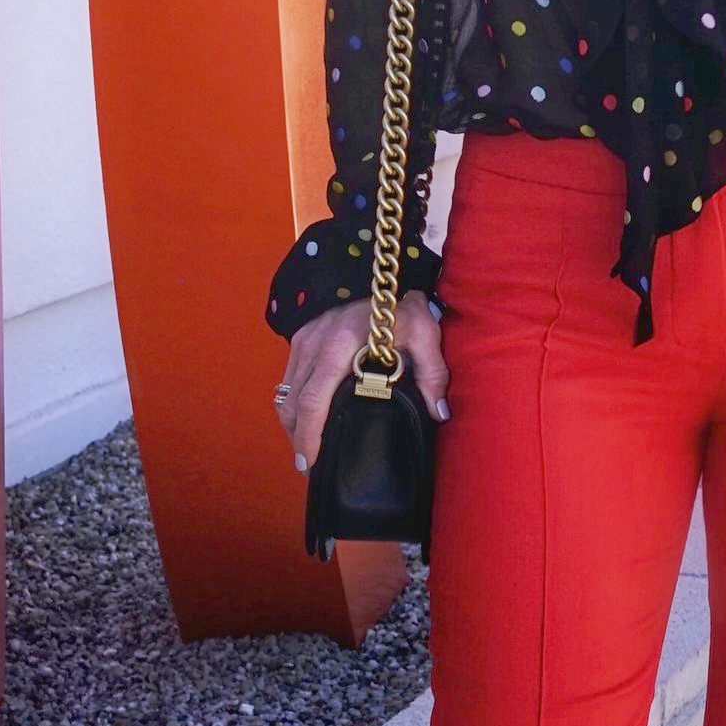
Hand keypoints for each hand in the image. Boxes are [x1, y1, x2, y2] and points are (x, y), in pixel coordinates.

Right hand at [273, 292, 447, 471]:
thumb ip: (432, 372)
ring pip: (286, 392)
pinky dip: (292, 401)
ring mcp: (302, 341)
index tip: (311, 461)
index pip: (314, 402)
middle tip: (308, 464)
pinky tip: (305, 415)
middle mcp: (313, 347)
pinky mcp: (300, 336)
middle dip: (297, 437)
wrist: (370, 262)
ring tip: (305, 445)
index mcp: (339, 349)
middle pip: (292, 404)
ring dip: (292, 422)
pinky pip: (288, 378)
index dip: (309, 435)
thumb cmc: (398, 298)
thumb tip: (439, 413)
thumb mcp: (423, 331)